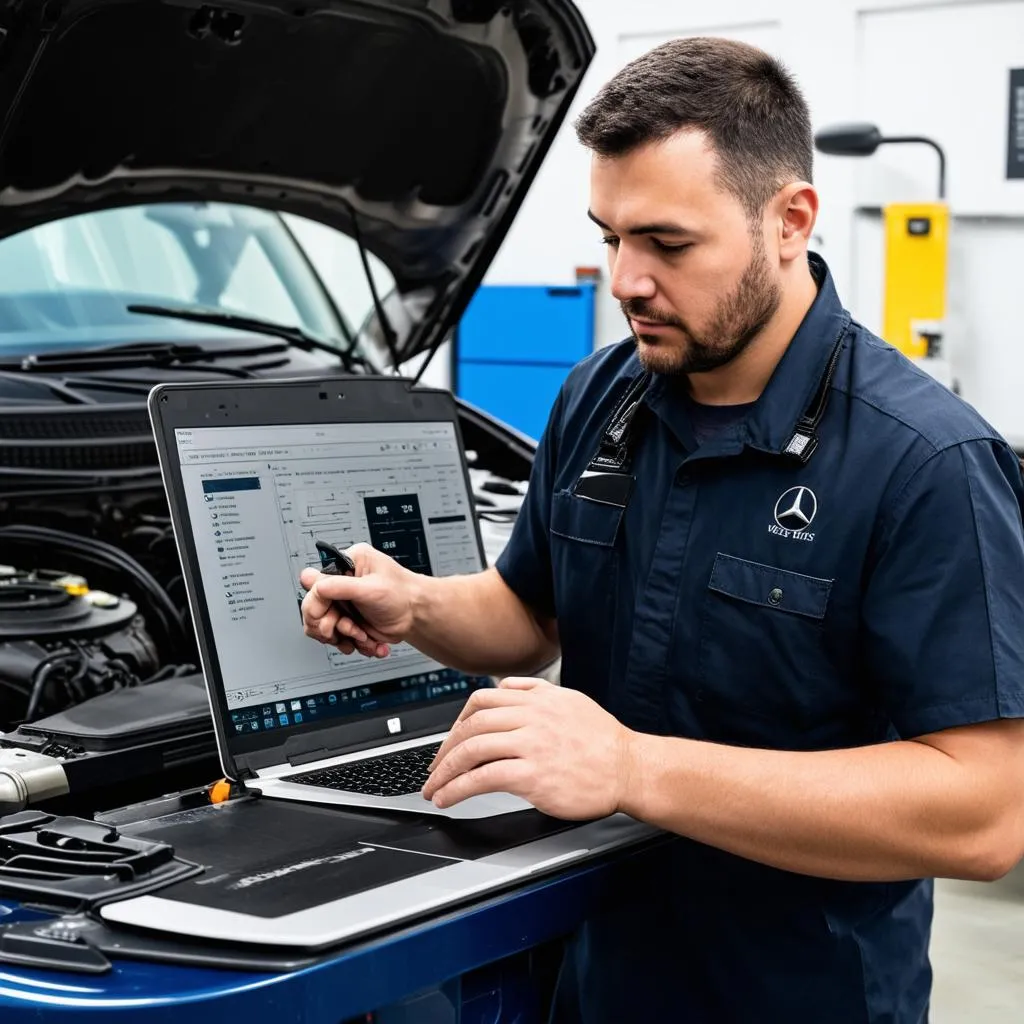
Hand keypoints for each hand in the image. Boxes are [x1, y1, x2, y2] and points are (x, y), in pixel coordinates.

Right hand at [299, 543, 415, 657]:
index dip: (318, 604)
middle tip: (349, 629)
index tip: (329, 617)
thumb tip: (312, 583)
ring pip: (323, 627)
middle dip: (331, 625)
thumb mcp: (370, 587)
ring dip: (343, 637)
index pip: (315, 584)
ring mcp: (344, 603)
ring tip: (362, 636)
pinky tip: (368, 641)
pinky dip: (352, 644)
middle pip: (314, 609)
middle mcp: (342, 583)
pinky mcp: (348, 620)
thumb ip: (339, 585)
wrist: (417, 616)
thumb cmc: (402, 594)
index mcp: (347, 564)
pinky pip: (337, 637)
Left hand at [422, 677, 634, 819]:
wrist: (629, 768)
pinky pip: (483, 778)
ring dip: (444, 771)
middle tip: (435, 768)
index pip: (482, 700)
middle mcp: (530, 717)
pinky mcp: (532, 775)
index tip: (451, 739)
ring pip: (471, 750)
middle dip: (445, 749)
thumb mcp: (570, 700)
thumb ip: (535, 691)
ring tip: (434, 787)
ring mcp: (530, 745)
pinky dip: (458, 789)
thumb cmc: (604, 740)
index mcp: (536, 699)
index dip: (458, 720)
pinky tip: (449, 798)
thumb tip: (507, 687)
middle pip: (471, 725)